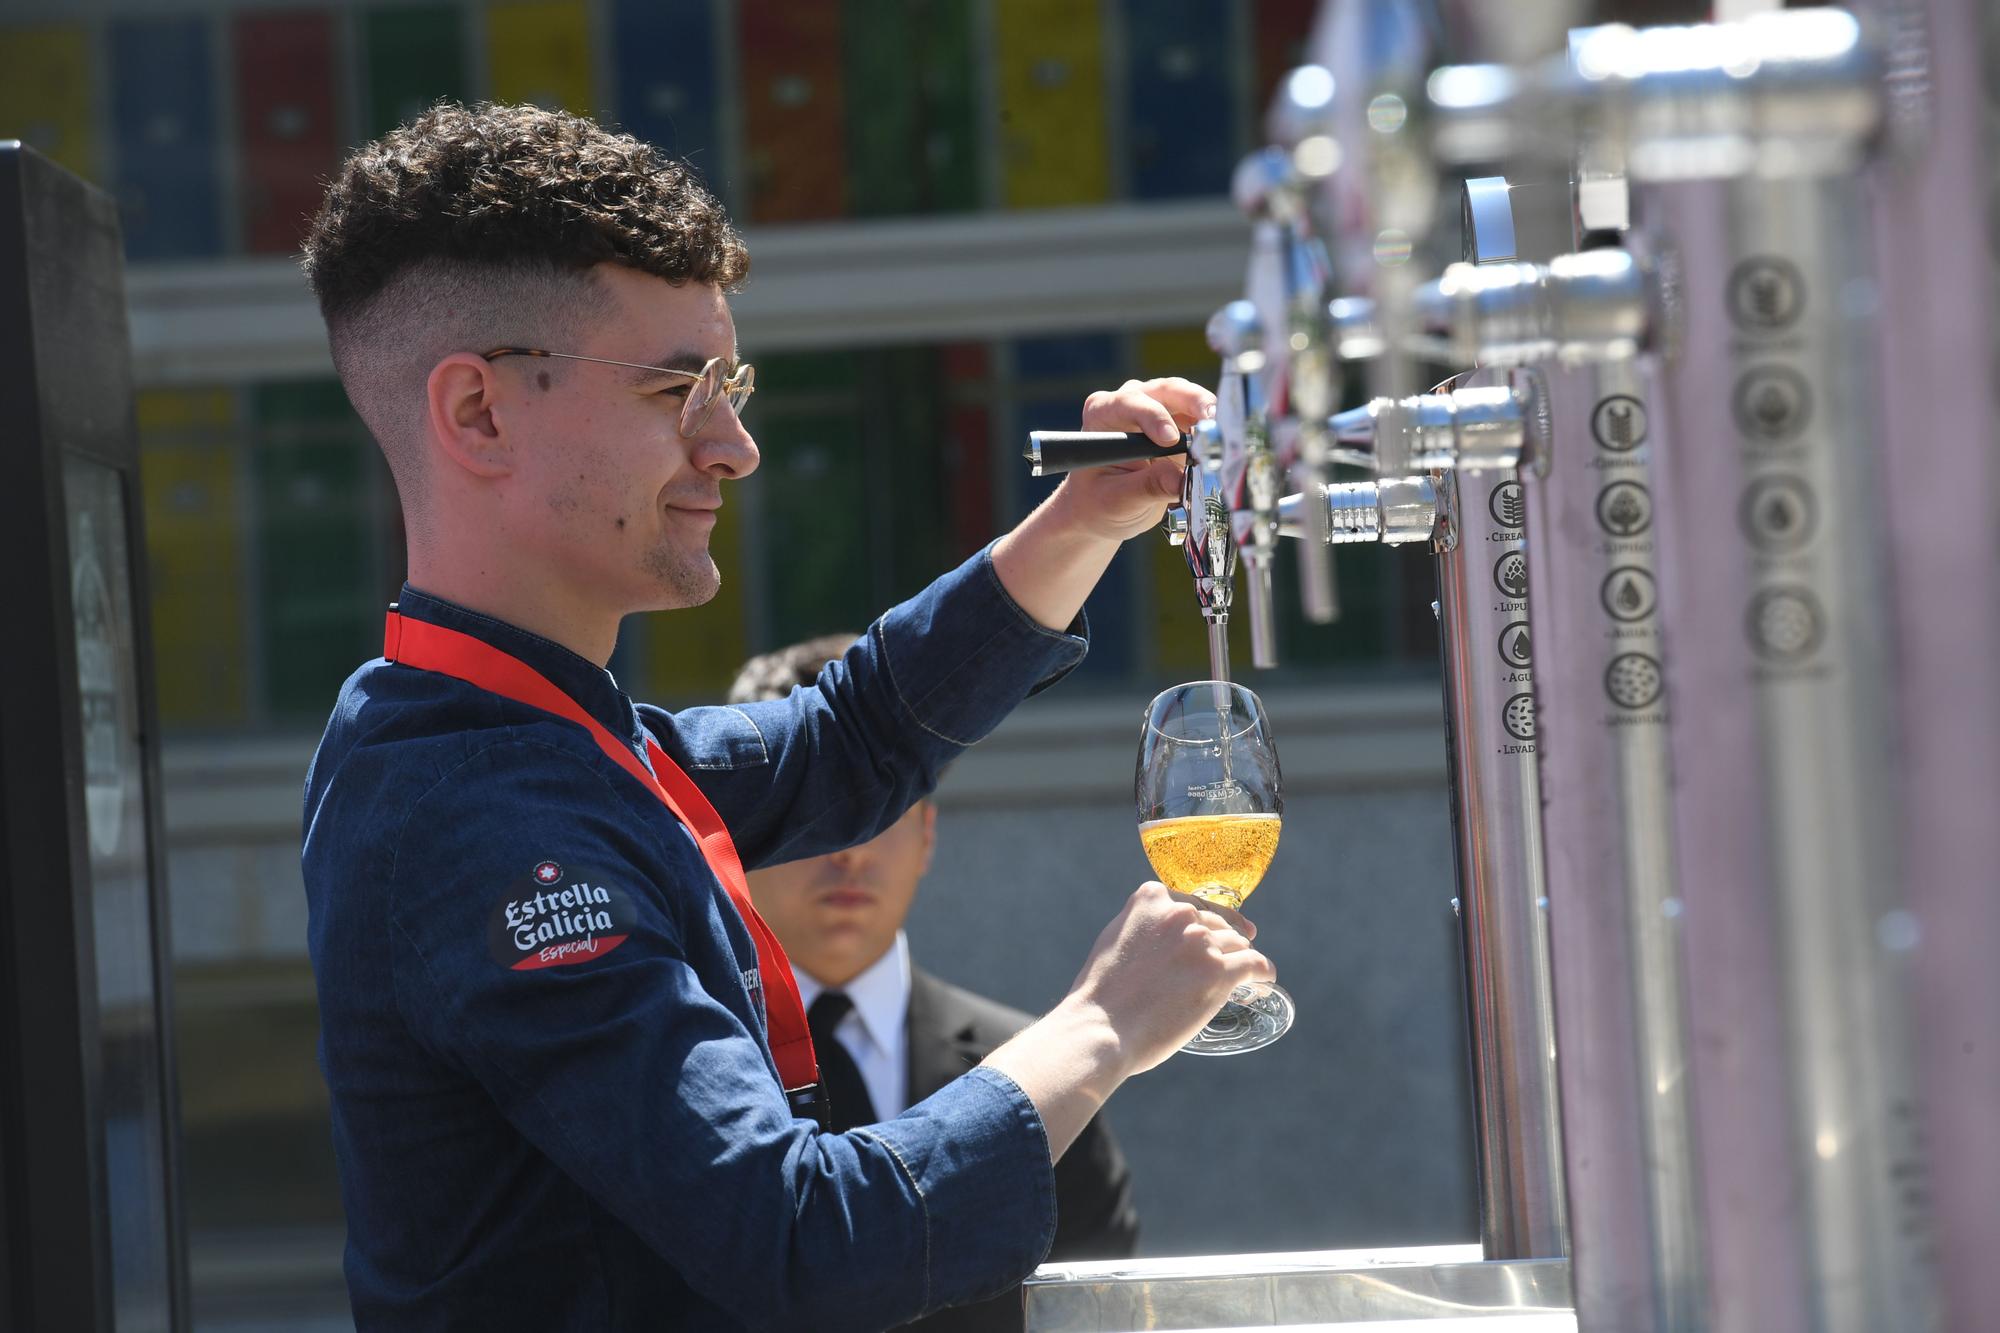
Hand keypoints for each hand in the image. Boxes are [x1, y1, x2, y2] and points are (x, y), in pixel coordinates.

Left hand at [1054, 378, 1215, 542]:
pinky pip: (1200, 418)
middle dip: (1192, 401)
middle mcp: (1130, 402)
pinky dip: (1214, 428)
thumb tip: (1181, 481)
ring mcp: (1157, 408)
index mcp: (1103, 415)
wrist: (1105, 509)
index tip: (1170, 440)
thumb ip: (1149, 488)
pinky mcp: (1179, 421)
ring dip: (1208, 414)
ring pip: (1188, 398)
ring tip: (1226, 432)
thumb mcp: (1119, 501)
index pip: (1129, 404)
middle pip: (1165, 391)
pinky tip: (1226, 442)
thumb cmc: (1101, 502)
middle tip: (1212, 421)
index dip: (1153, 416)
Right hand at [1065, 881, 1273, 1077]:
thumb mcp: (1116, 940)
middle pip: (1217, 924)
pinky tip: (1265, 980)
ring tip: (1247, 975)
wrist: (1101, 1029)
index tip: (1216, 930)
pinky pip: (1255, 964)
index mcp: (1150, 899)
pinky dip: (1263, 972)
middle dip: (1222, 942)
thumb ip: (1142, 928)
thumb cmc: (1102, 995)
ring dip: (1242, 958)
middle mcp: (1179, 913)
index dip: (1205, 921)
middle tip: (1224, 961)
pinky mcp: (1218, 973)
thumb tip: (1163, 938)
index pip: (1191, 904)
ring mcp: (1201, 942)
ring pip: (1237, 944)